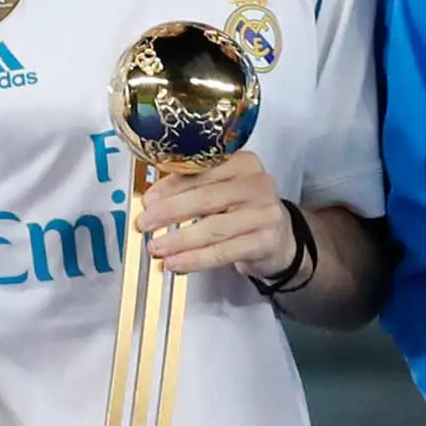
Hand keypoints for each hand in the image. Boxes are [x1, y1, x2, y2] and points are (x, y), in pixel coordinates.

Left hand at [136, 152, 297, 279]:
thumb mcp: (223, 189)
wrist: (281, 237)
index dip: (170, 186)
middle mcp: (256, 183)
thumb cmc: (242, 209)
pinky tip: (176, 264)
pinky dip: (195, 259)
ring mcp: (264, 213)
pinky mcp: (265, 241)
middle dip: (169, 212)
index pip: (202, 170)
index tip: (147, 200)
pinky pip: (222, 252)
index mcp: (242, 162)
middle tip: (144, 224)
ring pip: (212, 228)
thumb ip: (193, 187)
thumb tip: (152, 199)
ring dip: (179, 240)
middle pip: (205, 198)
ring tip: (156, 248)